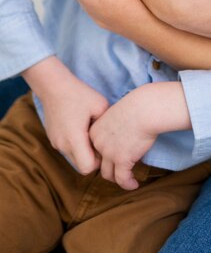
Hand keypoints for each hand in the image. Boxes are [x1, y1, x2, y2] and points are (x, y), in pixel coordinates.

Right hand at [23, 57, 108, 173]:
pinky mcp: (53, 138)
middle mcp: (63, 145)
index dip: (99, 161)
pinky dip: (76, 145)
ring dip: (84, 152)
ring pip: (74, 159)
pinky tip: (82, 129)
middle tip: (101, 141)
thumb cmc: (79, 94)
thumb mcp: (101, 106)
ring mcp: (56, 143)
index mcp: (74, 139)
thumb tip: (116, 136)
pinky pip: (68, 150)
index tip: (105, 146)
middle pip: (81, 166)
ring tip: (92, 134)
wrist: (54, 85)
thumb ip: (108, 125)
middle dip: (93, 158)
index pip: (88, 167)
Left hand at [89, 88, 157, 190]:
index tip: (114, 158)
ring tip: (127, 179)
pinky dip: (128, 184)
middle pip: (99, 162)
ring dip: (117, 178)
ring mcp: (109, 153)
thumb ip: (114, 127)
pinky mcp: (122, 160)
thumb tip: (121, 137)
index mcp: (95, 131)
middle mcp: (98, 143)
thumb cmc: (137, 107)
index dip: (103, 155)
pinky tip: (134, 184)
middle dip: (109, 167)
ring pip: (108, 174)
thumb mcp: (118, 114)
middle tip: (119, 170)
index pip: (94, 149)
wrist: (146, 109)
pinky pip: (122, 179)